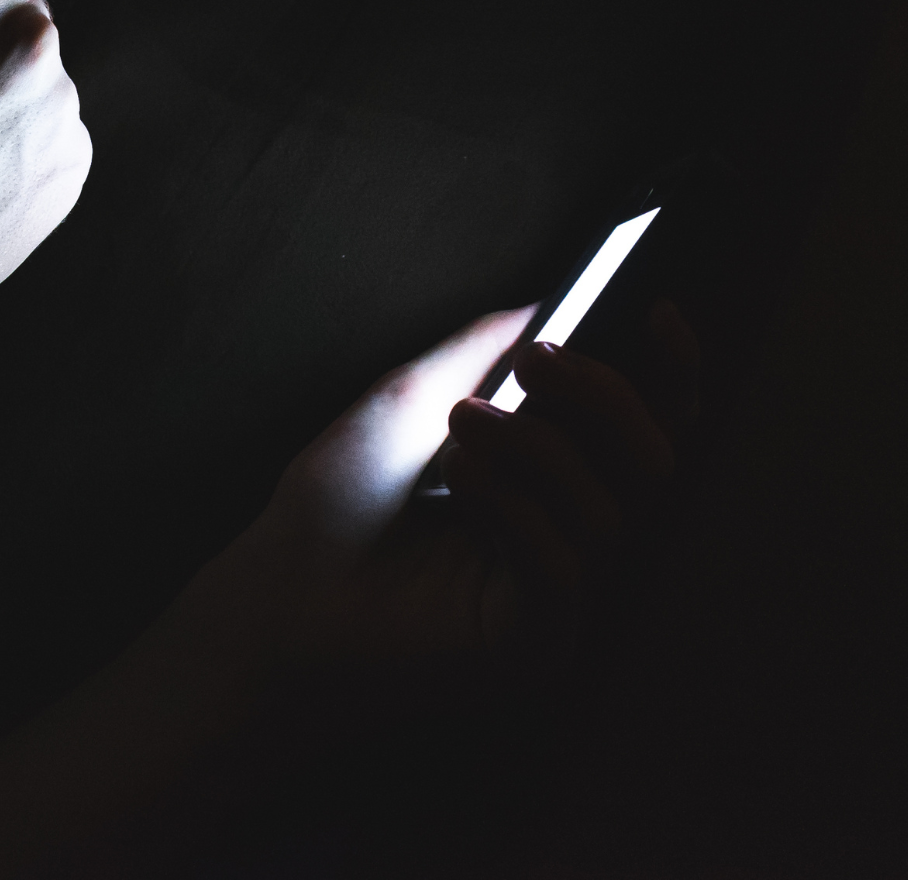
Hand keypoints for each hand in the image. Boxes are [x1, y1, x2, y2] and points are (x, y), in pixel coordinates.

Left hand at [199, 301, 699, 717]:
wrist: (275, 586)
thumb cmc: (336, 501)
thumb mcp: (410, 398)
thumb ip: (480, 349)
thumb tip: (542, 302)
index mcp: (551, 482)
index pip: (647, 430)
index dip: (672, 375)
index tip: (661, 311)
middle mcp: (569, 538)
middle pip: (654, 466)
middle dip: (606, 397)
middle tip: (537, 362)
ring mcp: (557, 597)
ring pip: (611, 512)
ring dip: (538, 448)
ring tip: (462, 422)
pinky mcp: (533, 645)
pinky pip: (567, 570)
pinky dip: (520, 511)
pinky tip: (462, 488)